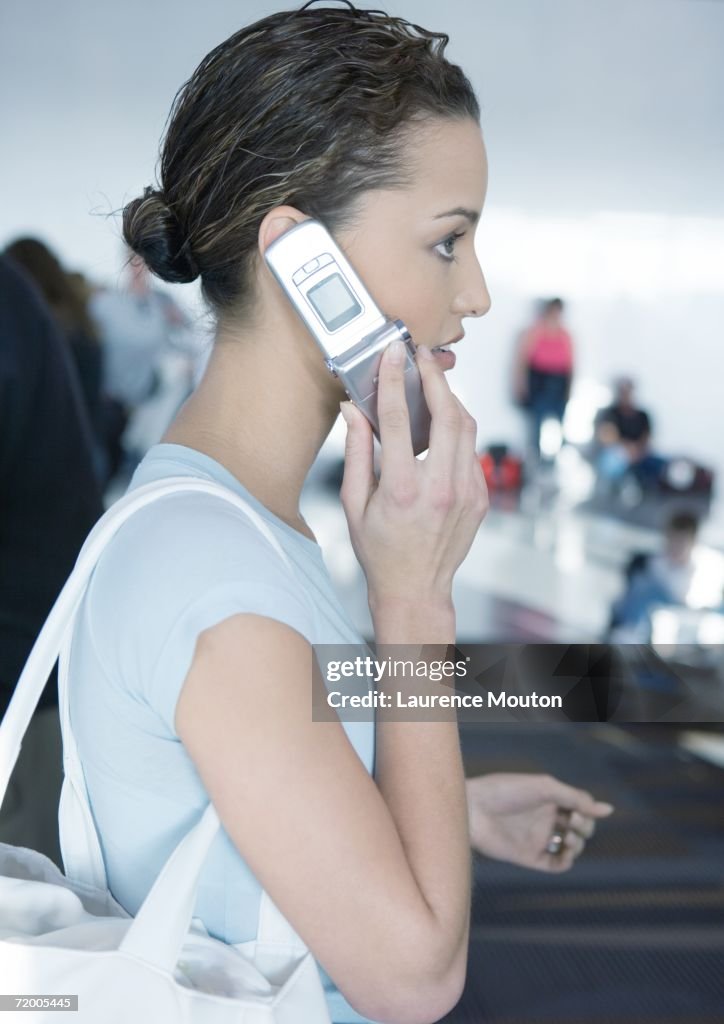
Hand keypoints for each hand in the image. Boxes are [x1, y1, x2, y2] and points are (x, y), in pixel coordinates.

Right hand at [339, 341, 487, 618]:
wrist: (416, 589)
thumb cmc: (379, 551)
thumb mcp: (354, 504)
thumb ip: (356, 453)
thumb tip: (353, 410)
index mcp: (403, 490)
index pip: (400, 420)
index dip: (395, 380)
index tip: (394, 354)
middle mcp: (440, 489)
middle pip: (447, 415)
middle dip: (435, 378)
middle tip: (422, 357)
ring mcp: (467, 493)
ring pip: (467, 428)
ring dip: (451, 400)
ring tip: (433, 384)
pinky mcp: (480, 497)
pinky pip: (471, 451)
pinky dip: (458, 432)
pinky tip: (442, 427)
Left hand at [465, 773, 613, 872]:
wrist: (472, 809)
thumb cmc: (505, 791)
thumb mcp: (545, 788)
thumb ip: (576, 799)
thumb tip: (609, 810)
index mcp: (550, 798)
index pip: (582, 808)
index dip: (588, 811)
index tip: (579, 809)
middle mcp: (545, 819)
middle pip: (581, 829)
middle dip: (585, 827)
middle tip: (573, 823)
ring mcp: (538, 838)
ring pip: (572, 848)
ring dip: (578, 845)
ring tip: (567, 837)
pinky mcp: (529, 857)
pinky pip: (556, 865)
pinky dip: (566, 862)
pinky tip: (565, 854)